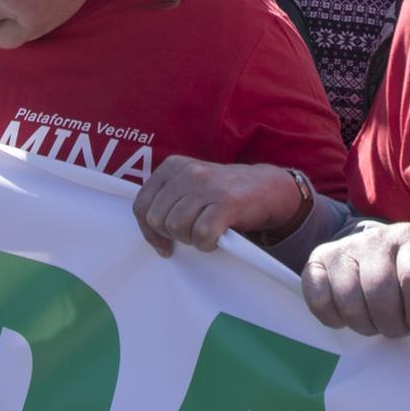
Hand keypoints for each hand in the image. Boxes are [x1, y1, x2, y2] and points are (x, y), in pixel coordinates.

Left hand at [132, 156, 302, 255]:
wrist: (267, 188)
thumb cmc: (224, 193)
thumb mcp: (190, 186)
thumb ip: (167, 201)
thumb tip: (152, 236)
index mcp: (173, 166)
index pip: (142, 205)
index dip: (149, 232)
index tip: (162, 243)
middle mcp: (188, 172)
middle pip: (158, 219)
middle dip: (173, 235)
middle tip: (193, 232)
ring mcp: (207, 186)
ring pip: (177, 228)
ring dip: (191, 239)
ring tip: (206, 231)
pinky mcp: (226, 202)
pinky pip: (201, 234)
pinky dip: (207, 244)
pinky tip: (217, 238)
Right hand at [301, 222, 409, 340]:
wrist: (364, 251)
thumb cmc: (408, 272)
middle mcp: (377, 239)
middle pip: (381, 293)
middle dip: (391, 323)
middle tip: (397, 328)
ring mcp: (343, 250)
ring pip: (351, 302)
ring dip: (364, 325)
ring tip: (375, 323)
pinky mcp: (314, 263)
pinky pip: (321, 302)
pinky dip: (334, 318)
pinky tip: (346, 314)